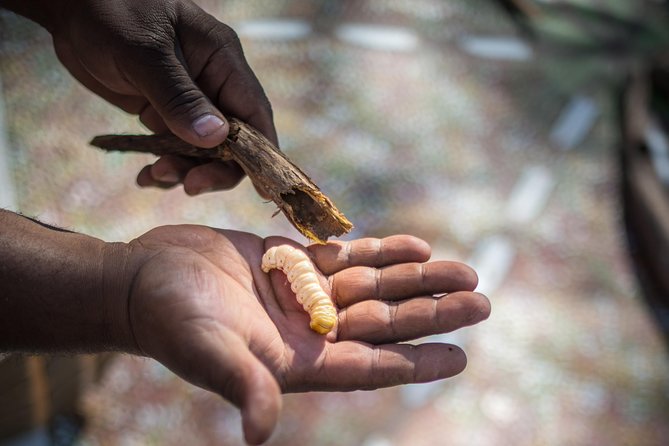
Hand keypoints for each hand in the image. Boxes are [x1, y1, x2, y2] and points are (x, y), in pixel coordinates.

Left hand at [46, 0, 276, 194]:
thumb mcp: (145, 53)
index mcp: (222, 60)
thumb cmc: (112, 12)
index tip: (261, 189)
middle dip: (216, 168)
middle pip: (233, 139)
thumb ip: (180, 96)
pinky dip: (164, 165)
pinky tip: (146, 175)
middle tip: (189, 185)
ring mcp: (188, 99)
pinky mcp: (163, 111)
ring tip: (155, 175)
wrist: (71, 6)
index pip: (254, 113)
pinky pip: (174, 147)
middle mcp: (212, 83)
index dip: (262, 153)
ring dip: (185, 170)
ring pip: (203, 150)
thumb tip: (215, 138)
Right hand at [124, 226, 489, 443]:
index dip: (416, 362)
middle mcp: (307, 329)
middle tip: (481, 298)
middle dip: (432, 311)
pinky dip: (378, 252)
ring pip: (373, 286)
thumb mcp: (205, 351)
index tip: (461, 356)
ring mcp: (301, 293)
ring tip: (460, 268)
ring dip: (415, 279)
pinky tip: (411, 246)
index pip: (370, 366)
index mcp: (297, 360)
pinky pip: (345, 258)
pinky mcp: (288, 261)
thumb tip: (261, 435)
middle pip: (384, 321)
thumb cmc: (169, 320)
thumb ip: (240, 385)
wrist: (141, 280)